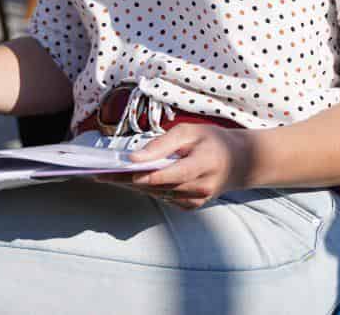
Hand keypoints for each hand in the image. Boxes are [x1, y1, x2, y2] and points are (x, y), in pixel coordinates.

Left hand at [111, 125, 253, 209]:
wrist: (241, 162)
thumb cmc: (212, 140)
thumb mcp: (190, 132)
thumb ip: (163, 144)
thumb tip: (135, 158)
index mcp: (203, 165)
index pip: (166, 175)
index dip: (141, 175)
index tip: (115, 171)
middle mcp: (200, 188)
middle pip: (156, 187)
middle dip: (126, 181)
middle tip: (98, 175)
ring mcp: (196, 200)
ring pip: (156, 194)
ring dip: (132, 186)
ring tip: (106, 177)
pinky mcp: (191, 206)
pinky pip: (163, 198)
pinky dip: (147, 189)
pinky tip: (129, 181)